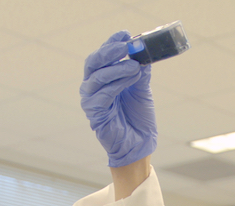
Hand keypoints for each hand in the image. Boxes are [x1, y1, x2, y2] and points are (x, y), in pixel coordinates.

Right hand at [80, 31, 157, 167]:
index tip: (125, 33)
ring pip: (98, 77)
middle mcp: (93, 86)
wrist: (140, 144)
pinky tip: (132, 79)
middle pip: (94, 62)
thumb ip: (140, 71)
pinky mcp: (94, 113)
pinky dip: (117, 84)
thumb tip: (143, 52)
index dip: (112, 42)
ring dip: (118, 69)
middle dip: (110, 51)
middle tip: (126, 45)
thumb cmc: (138, 117)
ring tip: (135, 66)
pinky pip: (102, 94)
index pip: (103, 55)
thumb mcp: (141, 89)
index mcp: (103, 78)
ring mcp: (91, 100)